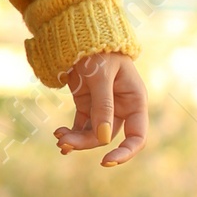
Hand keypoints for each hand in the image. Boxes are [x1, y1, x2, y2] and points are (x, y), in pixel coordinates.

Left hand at [54, 52, 147, 166]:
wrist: (81, 34)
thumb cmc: (98, 50)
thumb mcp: (101, 76)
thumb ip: (103, 106)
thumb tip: (105, 138)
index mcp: (135, 100)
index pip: (137, 135)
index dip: (125, 152)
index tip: (106, 161)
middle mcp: (122, 107)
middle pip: (107, 136)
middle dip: (87, 142)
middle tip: (64, 143)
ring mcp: (103, 107)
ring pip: (92, 134)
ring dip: (76, 140)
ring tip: (59, 138)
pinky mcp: (87, 105)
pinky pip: (81, 126)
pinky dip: (71, 132)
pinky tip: (59, 134)